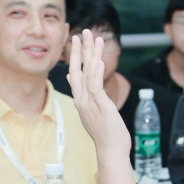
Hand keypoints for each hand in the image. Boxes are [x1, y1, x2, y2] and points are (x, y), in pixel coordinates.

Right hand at [67, 30, 131, 159]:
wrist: (110, 151)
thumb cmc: (104, 133)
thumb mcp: (91, 111)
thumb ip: (84, 94)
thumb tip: (73, 77)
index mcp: (80, 99)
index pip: (76, 72)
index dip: (76, 55)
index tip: (76, 40)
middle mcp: (82, 99)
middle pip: (79, 69)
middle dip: (81, 49)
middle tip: (84, 31)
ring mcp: (90, 103)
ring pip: (88, 74)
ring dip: (92, 54)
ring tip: (95, 38)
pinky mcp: (101, 106)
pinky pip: (96, 87)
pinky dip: (96, 73)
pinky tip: (98, 61)